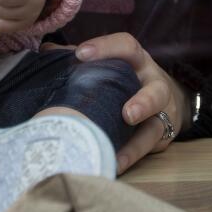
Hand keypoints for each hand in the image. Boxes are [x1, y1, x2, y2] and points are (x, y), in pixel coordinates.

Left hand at [68, 33, 189, 172]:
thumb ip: (82, 58)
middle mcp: (153, 84)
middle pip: (155, 90)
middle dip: (143, 102)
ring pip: (157, 124)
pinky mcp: (161, 134)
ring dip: (137, 139)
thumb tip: (47, 50)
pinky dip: (130, 155)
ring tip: (116, 148)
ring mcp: (162, 111)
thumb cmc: (126, 79)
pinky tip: (113, 163)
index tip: (80, 54)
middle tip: (127, 114)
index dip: (105, 47)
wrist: (164, 101)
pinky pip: (148, 145)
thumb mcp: (112, 64)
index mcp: (137, 61)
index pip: (125, 47)